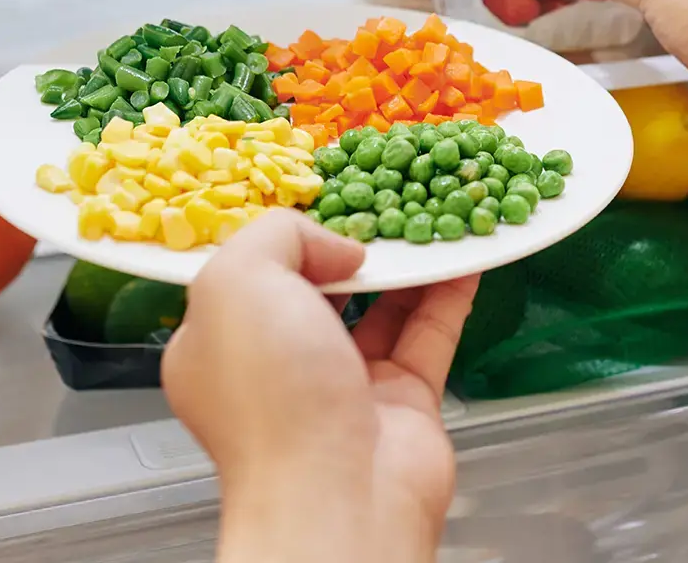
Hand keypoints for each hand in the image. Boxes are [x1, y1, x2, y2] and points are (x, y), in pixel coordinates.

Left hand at [162, 210, 479, 562]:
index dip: (285, 232)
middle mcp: (280, 363)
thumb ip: (278, 236)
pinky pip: (429, 332)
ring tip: (434, 210)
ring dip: (407, 261)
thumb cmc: (270, 394)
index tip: (324, 193)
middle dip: (353, 242)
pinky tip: (466, 254)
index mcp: (220, 342)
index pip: (250, 272)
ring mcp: (344, 382)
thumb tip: (340, 248)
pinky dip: (449, 292)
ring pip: (381, 305)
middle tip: (388, 195)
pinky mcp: (403, 399)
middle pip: (321, 286)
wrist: (335, 495)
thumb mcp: (236, 283)